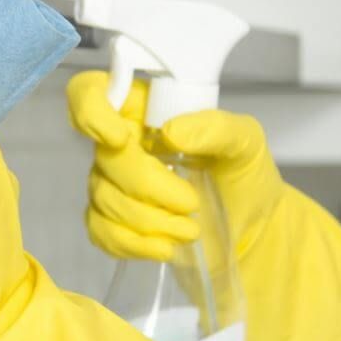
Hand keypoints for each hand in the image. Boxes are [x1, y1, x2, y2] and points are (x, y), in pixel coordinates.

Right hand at [67, 70, 340, 340]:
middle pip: (106, 159)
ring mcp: (110, 184)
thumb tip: (172, 132)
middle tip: (193, 203)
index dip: (90, 110)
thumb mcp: (247, 144)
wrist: (250, 232)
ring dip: (152, 221)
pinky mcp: (110, 222)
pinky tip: (167, 247)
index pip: (90, 93)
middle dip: (151, 188)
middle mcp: (120, 143)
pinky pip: (101, 233)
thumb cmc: (244, 177)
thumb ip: (218, 128)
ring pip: (105, 200)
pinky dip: (136, 245)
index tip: (119, 138)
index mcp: (145, 110)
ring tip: (192, 229)